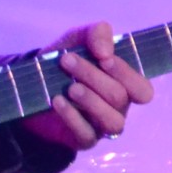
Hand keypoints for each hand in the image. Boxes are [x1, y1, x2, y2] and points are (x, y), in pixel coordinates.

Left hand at [21, 21, 152, 151]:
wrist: (29, 87)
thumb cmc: (64, 62)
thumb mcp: (77, 39)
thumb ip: (96, 33)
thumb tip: (106, 51)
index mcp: (124, 85)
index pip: (142, 89)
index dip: (126, 73)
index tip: (102, 58)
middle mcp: (118, 107)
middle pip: (120, 97)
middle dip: (94, 77)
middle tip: (67, 61)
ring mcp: (102, 125)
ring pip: (112, 121)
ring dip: (90, 100)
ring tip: (69, 87)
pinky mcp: (83, 139)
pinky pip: (87, 135)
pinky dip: (72, 117)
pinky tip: (57, 101)